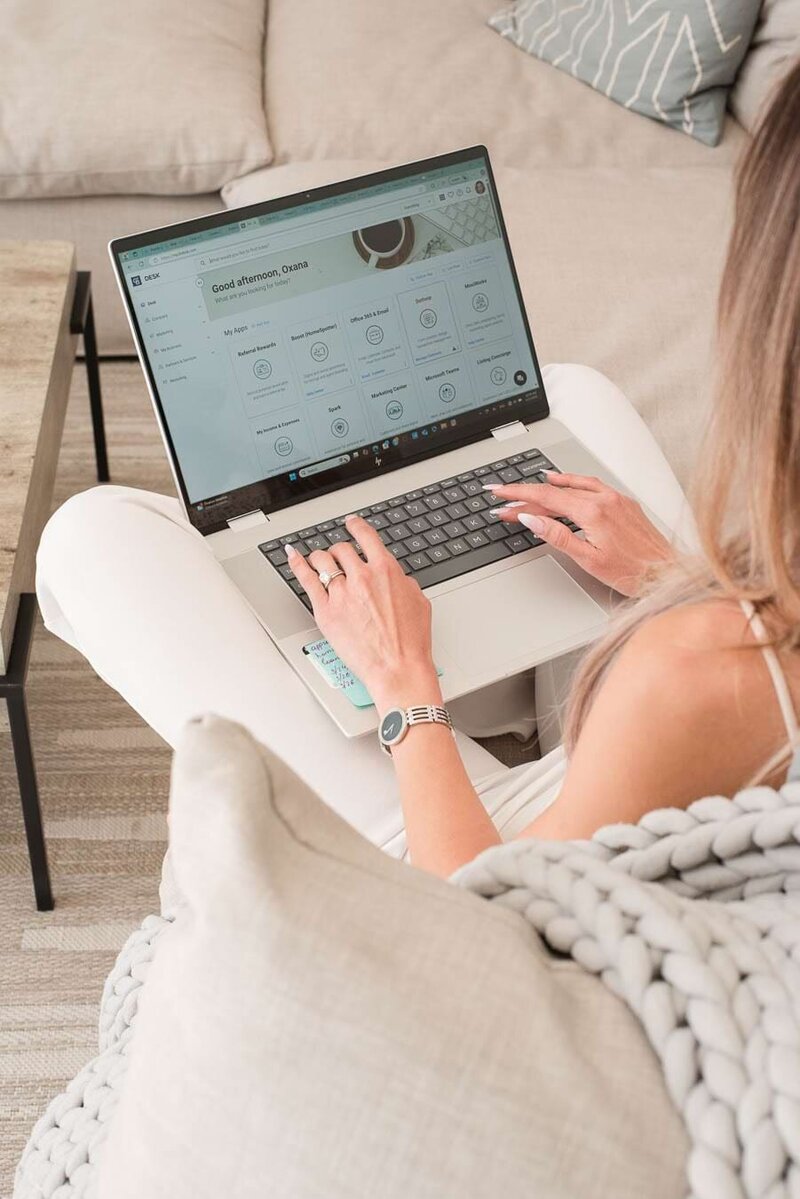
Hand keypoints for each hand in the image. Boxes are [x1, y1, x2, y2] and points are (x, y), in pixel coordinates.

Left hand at [285, 514, 441, 708]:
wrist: (397, 667)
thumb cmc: (411, 641)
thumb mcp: (419, 602)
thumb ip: (403, 582)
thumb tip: (395, 577)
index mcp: (386, 570)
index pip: (366, 536)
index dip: (356, 526)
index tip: (351, 523)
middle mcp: (361, 577)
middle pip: (341, 549)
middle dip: (340, 550)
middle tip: (339, 556)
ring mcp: (341, 593)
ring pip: (321, 560)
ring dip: (320, 557)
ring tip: (319, 560)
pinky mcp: (325, 611)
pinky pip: (305, 579)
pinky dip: (297, 564)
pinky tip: (293, 557)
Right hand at [485, 470, 673, 595]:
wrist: (667, 573)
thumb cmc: (633, 572)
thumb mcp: (588, 559)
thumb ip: (557, 536)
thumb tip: (532, 518)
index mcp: (592, 512)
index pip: (545, 497)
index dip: (517, 495)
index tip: (498, 494)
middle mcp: (604, 499)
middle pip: (555, 491)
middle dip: (526, 493)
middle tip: (504, 498)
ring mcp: (615, 498)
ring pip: (573, 484)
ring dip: (547, 484)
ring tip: (526, 486)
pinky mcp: (624, 502)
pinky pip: (591, 484)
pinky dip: (572, 481)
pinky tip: (565, 482)